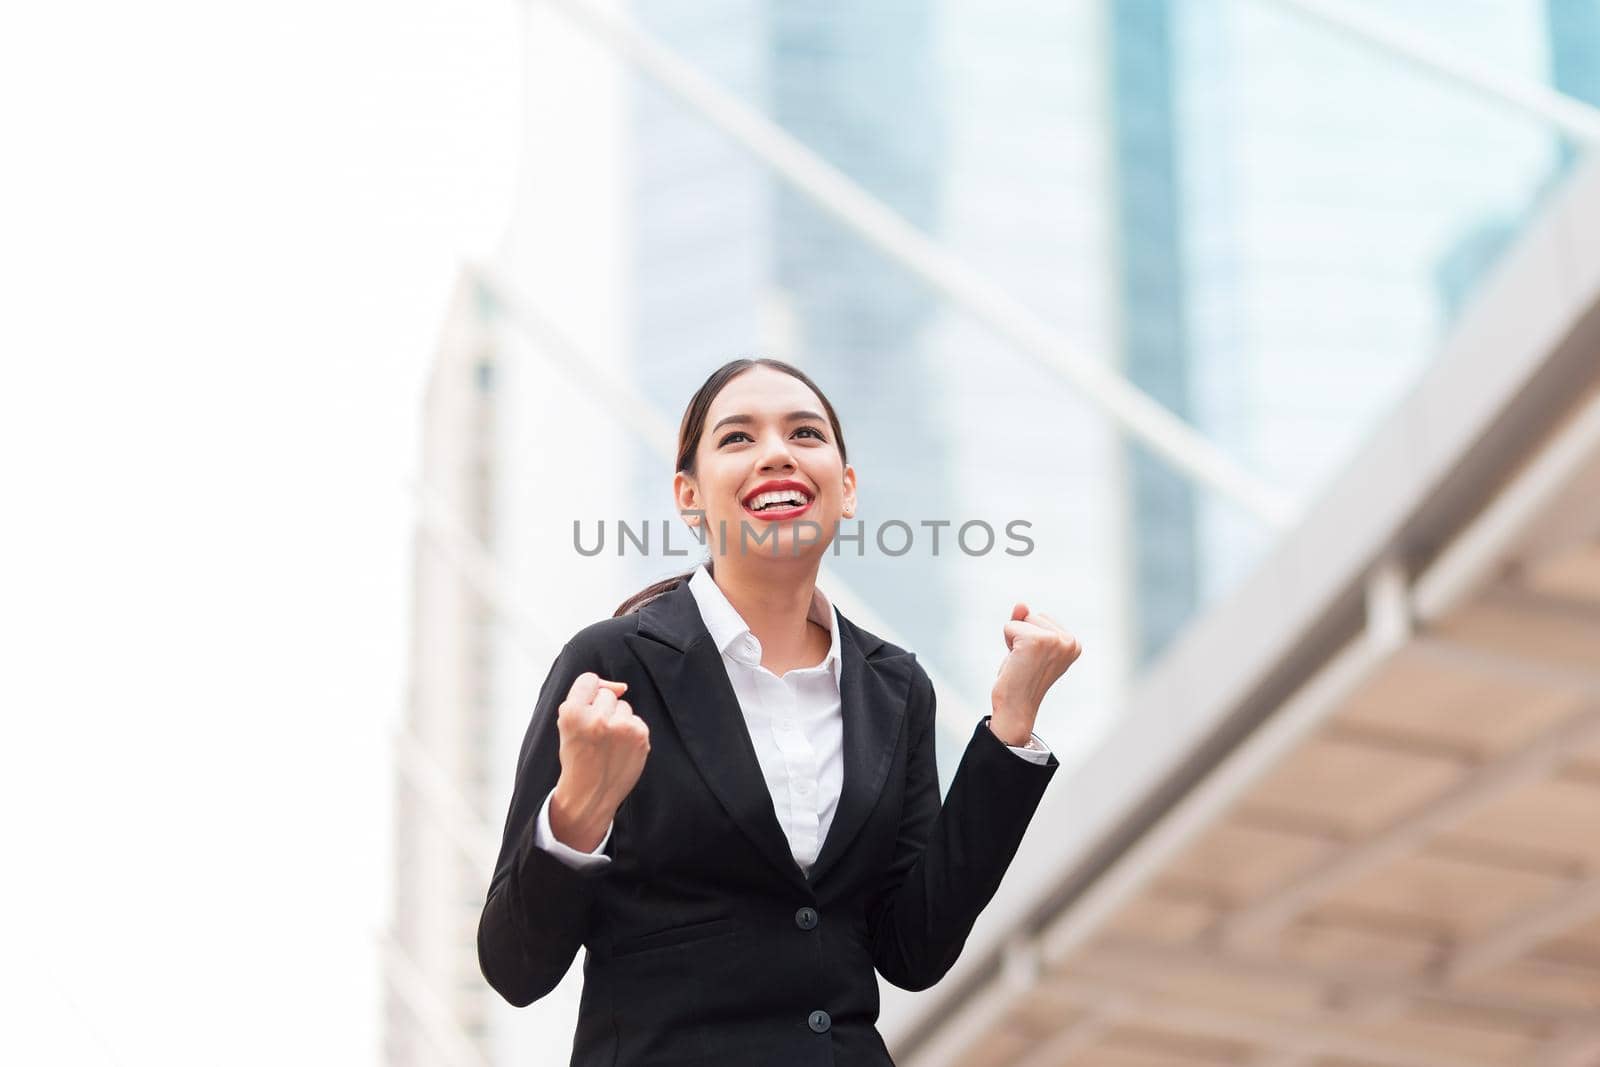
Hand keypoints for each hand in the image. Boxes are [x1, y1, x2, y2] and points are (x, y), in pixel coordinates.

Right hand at [549, 673, 650, 851]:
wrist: (589, 794)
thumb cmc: (578, 757)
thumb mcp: (567, 725)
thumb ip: (586, 697)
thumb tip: (622, 686)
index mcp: (572, 713)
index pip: (588, 679)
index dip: (588, 694)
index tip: (586, 711)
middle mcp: (597, 719)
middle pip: (607, 694)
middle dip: (602, 710)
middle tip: (594, 735)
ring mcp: (621, 728)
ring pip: (624, 706)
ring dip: (618, 720)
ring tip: (607, 744)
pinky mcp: (640, 736)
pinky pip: (636, 720)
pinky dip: (630, 732)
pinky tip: (620, 749)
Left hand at [990, 602, 1081, 745]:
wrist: (1016, 706)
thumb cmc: (1022, 678)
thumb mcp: (1028, 645)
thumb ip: (1026, 621)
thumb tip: (1021, 604)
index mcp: (1074, 643)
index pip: (1041, 618)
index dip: (1030, 637)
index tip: (1034, 660)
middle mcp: (1069, 641)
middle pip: (1032, 615)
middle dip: (1021, 636)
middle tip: (1026, 663)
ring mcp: (1054, 640)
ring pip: (1020, 620)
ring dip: (1014, 640)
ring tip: (1022, 663)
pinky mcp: (1035, 641)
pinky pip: (1010, 626)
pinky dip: (1008, 642)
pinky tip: (1016, 662)